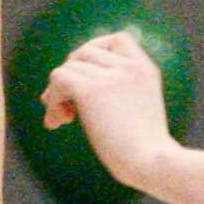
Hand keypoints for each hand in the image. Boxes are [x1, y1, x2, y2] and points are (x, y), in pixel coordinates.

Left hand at [40, 32, 175, 187]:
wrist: (151, 163)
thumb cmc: (143, 151)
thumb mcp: (138, 110)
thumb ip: (116, 92)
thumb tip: (66, 84)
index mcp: (145, 69)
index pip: (117, 40)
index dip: (95, 54)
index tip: (88, 80)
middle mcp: (129, 67)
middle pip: (83, 53)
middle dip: (71, 76)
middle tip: (67, 108)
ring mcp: (111, 76)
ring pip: (67, 67)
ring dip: (57, 93)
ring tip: (63, 119)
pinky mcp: (91, 90)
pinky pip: (58, 79)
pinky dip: (52, 101)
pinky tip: (57, 123)